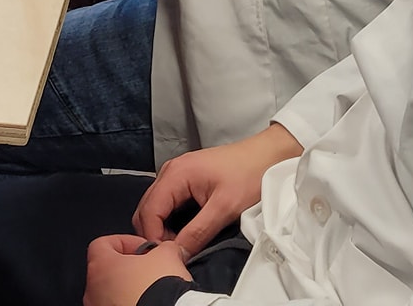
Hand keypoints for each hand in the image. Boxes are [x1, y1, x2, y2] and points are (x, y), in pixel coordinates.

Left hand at [84, 236, 191, 305]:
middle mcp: (93, 289)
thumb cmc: (155, 291)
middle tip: (149, 268)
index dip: (126, 242)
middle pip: (107, 270)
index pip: (103, 243)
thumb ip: (163, 247)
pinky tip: (148, 303)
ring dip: (128, 288)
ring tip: (151, 290)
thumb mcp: (167, 255)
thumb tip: (168, 249)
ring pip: (111, 292)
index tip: (143, 247)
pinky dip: (130, 303)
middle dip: (129, 267)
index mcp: (100, 266)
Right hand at [134, 123, 302, 254]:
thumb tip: (177, 255)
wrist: (266, 155)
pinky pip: (166, 202)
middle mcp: (169, 172)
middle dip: (154, 234)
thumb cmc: (249, 175)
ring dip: (161, 228)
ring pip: (154, 207)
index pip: (148, 212)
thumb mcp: (224, 208)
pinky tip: (184, 232)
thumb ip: (197, 232)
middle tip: (174, 253)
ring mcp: (175, 174)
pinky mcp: (184, 179)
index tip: (168, 257)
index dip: (153, 238)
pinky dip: (169, 220)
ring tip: (181, 245)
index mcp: (175, 175)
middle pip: (145, 209)